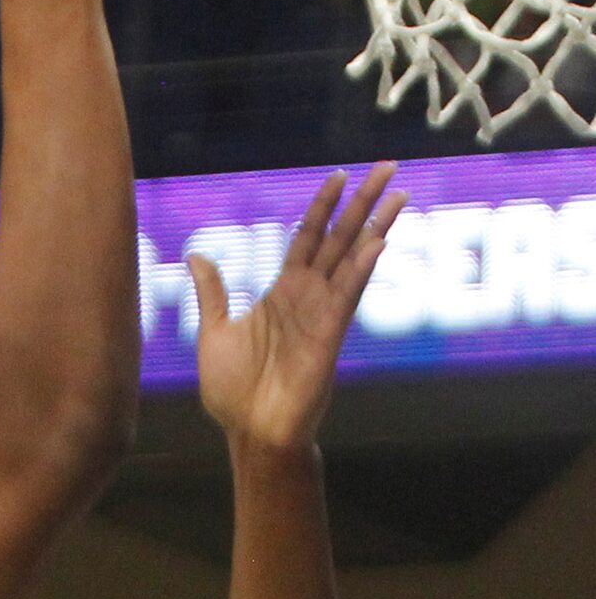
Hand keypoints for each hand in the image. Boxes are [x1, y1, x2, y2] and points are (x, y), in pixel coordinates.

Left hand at [192, 165, 407, 449]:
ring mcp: (322, 314)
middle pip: (341, 238)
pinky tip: (377, 243)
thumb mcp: (214, 330)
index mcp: (283, 293)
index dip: (323, 206)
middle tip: (389, 167)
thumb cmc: (233, 390)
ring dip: (377, 227)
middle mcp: (308, 297)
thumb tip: (197, 255)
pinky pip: (347, 297)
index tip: (338, 175)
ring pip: (355, 260)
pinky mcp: (329, 337)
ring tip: (400, 195)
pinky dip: (362, 270)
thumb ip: (212, 292)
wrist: (250, 431)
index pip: (308, 237)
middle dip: (364, 203)